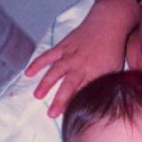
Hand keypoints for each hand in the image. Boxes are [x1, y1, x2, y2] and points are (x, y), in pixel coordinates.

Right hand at [25, 0, 137, 116]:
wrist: (109, 23)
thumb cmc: (114, 49)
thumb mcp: (114, 70)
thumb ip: (104, 85)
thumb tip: (100, 101)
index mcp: (95, 73)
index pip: (83, 93)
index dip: (75, 106)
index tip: (68, 118)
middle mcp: (81, 65)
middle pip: (69, 85)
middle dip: (59, 100)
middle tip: (51, 114)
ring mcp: (70, 55)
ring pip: (56, 71)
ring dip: (45, 83)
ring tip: (37, 95)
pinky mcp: (63, 46)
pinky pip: (48, 56)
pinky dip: (37, 64)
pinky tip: (28, 73)